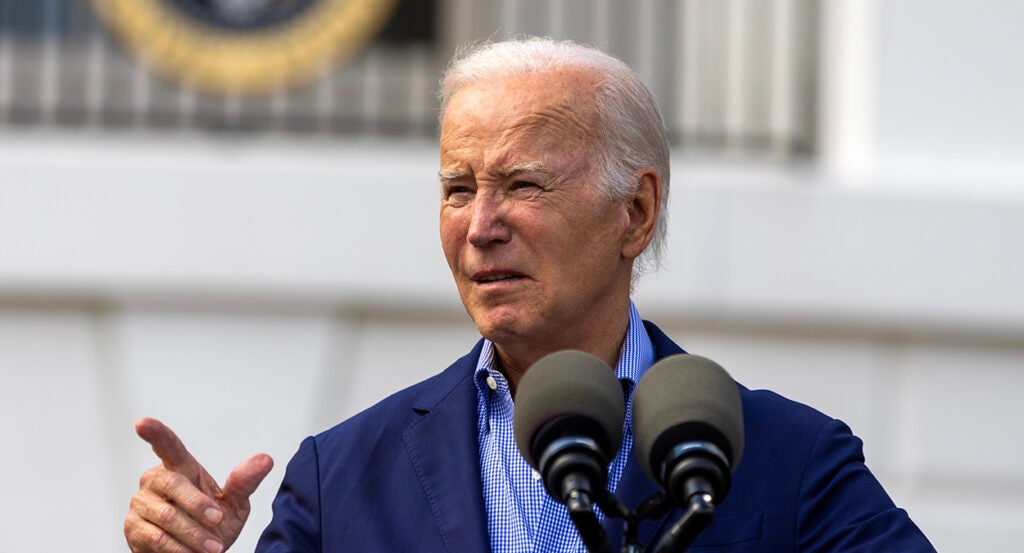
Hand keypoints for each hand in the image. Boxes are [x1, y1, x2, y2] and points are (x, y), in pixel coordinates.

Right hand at [124, 418, 273, 552]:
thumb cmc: (214, 525)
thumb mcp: (234, 505)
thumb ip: (245, 483)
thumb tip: (266, 460)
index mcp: (180, 468)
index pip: (168, 446)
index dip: (155, 434)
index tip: (142, 423)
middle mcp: (155, 481)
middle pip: (173, 483)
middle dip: (198, 505)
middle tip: (218, 520)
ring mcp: (141, 504)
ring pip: (167, 515)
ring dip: (194, 534)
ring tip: (213, 548)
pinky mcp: (134, 529)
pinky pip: (156, 537)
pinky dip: (178, 548)